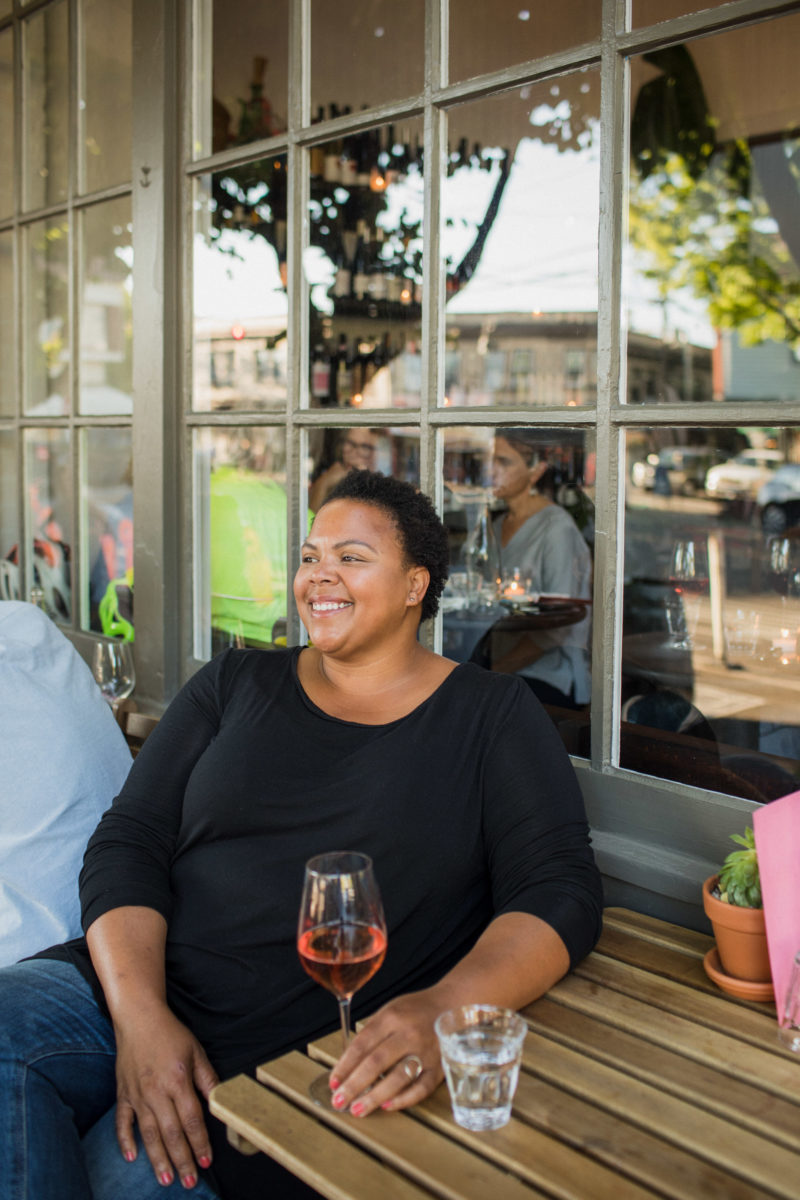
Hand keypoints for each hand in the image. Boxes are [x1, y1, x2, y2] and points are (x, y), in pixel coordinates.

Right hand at [112, 1003, 218, 1188]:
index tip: (207, 1162)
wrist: (138, 1017)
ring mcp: (137, 1095)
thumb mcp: (196, 1051)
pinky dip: (125, 1141)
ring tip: (166, 1179)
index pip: (192, 1120)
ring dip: (158, 1159)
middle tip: (189, 1182)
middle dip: (182, 1160)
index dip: (200, 1143)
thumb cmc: (171, 1033)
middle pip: (171, 1134)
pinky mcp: (123, 1093)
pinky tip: (132, 1158)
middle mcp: (156, 1092)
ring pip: (148, 1134)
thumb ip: (207, 1079)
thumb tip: (220, 1101)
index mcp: (178, 1081)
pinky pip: (122, 1122)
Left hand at [327, 989, 444, 1117]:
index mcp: (392, 1017)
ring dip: (374, 1096)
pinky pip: (421, 1088)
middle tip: (339, 1101)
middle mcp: (408, 1034)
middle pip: (376, 1063)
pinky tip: (387, 1106)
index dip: (345, 1065)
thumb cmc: (416, 1009)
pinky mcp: (440, 1066)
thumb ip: (372, 1032)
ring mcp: (426, 1051)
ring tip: (357, 1109)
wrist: (452, 1003)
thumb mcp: (390, 1009)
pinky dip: (403, 1099)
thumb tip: (349, 1062)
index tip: (333, 1082)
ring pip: (397, 1078)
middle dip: (354, 1085)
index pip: (362, 1044)